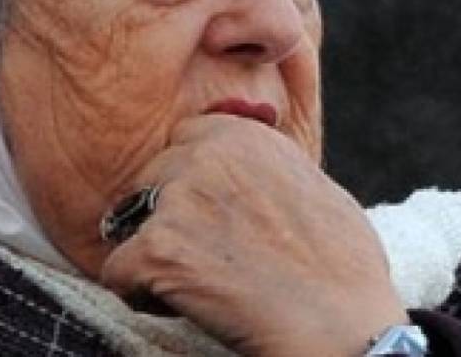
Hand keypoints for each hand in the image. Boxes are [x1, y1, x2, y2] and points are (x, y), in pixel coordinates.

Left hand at [99, 114, 407, 356]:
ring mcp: (177, 200)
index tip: (215, 222)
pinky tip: (185, 307)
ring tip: (200, 285)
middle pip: (148, 181)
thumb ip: (266, 165)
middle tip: (208, 261)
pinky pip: (116, 271)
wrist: (342, 326)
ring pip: (128, 224)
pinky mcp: (156, 249)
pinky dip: (141, 296)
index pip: (182, 142)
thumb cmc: (343, 269)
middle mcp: (205, 155)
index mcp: (242, 134)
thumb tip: (244, 166)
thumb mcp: (312, 185)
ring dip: (153, 255)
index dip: (189, 184)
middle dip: (165, 218)